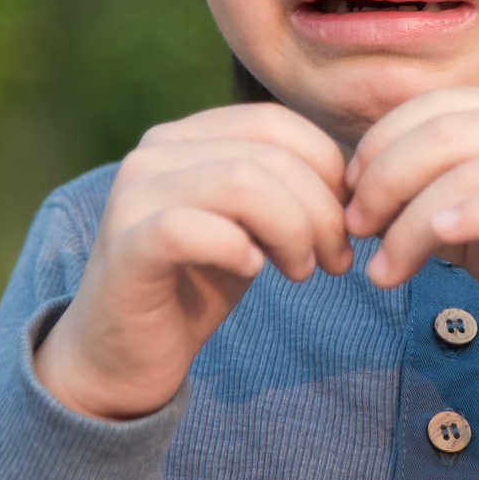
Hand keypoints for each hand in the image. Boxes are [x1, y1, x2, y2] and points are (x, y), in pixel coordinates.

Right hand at [35, 104, 351, 419]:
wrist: (121, 356)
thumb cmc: (195, 284)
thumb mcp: (251, 225)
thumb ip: (287, 189)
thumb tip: (356, 179)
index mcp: (185, 136)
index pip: (276, 123)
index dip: (327, 169)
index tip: (345, 223)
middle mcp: (154, 152)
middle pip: (269, 155)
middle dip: (321, 210)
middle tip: (335, 259)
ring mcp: (134, 196)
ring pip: (242, 182)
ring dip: (293, 230)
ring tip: (302, 270)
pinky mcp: (126, 246)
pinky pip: (194, 229)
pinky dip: (238, 250)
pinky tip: (251, 271)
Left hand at [343, 88, 478, 370]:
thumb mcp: (472, 225)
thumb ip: (426, 197)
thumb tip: (356, 190)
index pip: (437, 107)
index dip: (381, 146)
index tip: (347, 199)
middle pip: (447, 131)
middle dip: (386, 180)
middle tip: (355, 231)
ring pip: (474, 170)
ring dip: (412, 221)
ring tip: (384, 269)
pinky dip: (473, 217)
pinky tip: (438, 244)